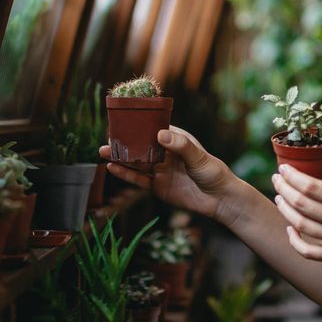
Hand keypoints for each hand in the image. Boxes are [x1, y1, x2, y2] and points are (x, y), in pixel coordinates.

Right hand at [99, 126, 240, 223]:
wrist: (220, 200)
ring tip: (102, 152)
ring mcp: (160, 171)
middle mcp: (165, 154)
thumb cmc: (214, 173)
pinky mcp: (157, 187)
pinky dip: (125, 174)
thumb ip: (180, 146)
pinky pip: (138, 180)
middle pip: (141, 146)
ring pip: (136, 163)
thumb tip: (160, 134)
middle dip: (124, 142)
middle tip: (107, 138)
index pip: (154, 128)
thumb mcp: (198, 157)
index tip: (122, 121)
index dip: (138, 125)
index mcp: (176, 140)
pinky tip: (112, 168)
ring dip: (120, 158)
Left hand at [272, 161, 321, 272]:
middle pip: (302, 204)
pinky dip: (295, 242)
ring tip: (279, 198)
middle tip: (276, 180)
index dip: (293, 176)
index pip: (312, 186)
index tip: (284, 169)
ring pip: (301, 226)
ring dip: (285, 210)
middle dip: (283, 189)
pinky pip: (310, 252)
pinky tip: (290, 229)